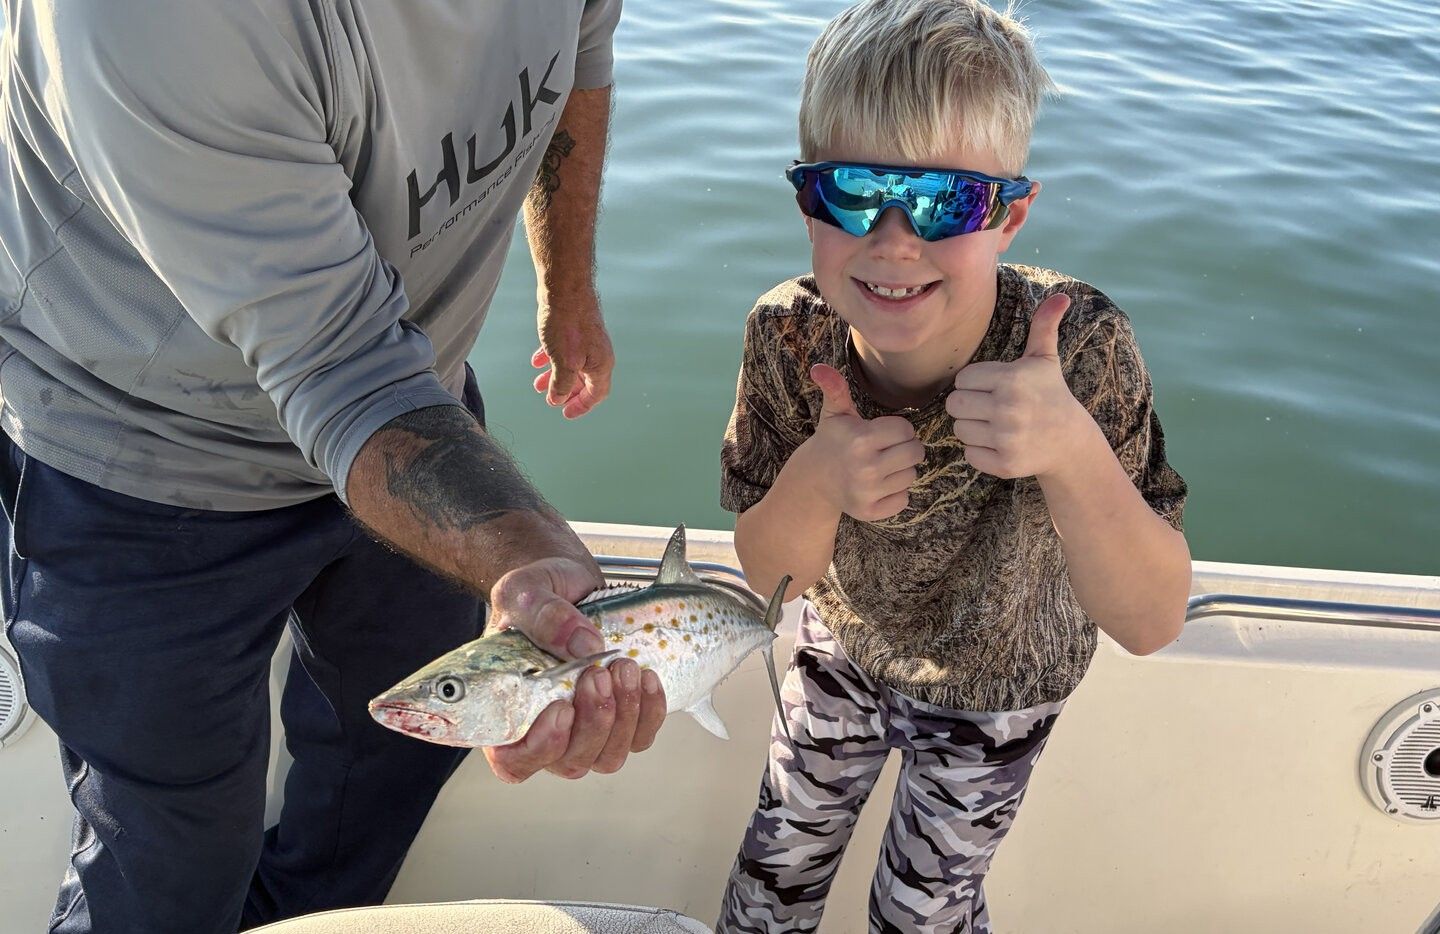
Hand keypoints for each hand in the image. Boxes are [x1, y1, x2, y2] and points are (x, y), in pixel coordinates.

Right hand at [482, 557, 665, 782]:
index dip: (539, 748)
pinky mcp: (621, 720)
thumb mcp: (525, 591)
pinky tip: (646, 677)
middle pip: (571, 762)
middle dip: (593, 720)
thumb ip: (543, 615)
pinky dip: (649, 711)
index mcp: (508, 711)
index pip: (514, 760)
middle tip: (599, 671)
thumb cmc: (536, 594)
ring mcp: (586, 731)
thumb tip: (584, 646)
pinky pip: (641, 737)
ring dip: (623, 715)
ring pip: (608, 757)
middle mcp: (546, 732)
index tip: (562, 707)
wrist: (569, 584)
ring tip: (625, 667)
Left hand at [532, 293, 613, 418]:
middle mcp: (597, 354)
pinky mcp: (574, 330)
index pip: (596, 394)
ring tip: (537, 383)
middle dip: (565, 393)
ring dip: (555, 377)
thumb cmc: (568, 325)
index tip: (565, 414)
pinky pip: (564, 351)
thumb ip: (560, 384)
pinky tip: (537, 360)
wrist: (565, 289)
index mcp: (600, 365)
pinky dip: (551, 359)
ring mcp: (586, 341)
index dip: (581, 406)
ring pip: (572, 366)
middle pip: (584, 382)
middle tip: (551, 401)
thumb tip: (556, 399)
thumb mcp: (563, 362)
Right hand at [804, 364, 924, 521]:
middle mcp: (866, 468)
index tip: (881, 433)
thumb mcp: (835, 414)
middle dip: (904, 448)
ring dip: (901, 470)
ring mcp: (868, 492)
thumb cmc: (832, 441)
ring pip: (911, 476)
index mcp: (861, 440)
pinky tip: (878, 486)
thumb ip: (835, 389)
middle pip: (915, 453)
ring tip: (880, 466)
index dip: (897, 429)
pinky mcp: (870, 512)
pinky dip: (895, 493)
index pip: (906, 430)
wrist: (814, 479)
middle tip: (885, 449)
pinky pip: (904, 499)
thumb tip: (819, 368)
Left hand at [946, 293, 1091, 479]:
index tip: (994, 387)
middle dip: (968, 405)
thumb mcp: (1045, 359)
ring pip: (959, 430)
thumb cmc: (1050, 394)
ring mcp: (1007, 438)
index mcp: (1011, 379)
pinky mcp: (1005, 463)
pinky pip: (969, 454)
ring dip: (972, 428)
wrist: (1069, 441)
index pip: (962, 379)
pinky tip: (1000, 444)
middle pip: (954, 405)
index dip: (974, 383)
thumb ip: (1044, 326)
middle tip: (989, 406)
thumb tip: (1061, 296)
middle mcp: (1008, 408)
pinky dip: (979, 451)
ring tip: (995, 425)